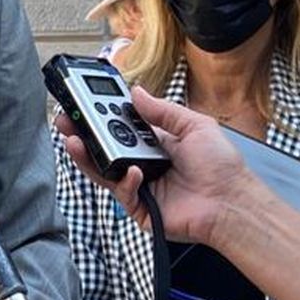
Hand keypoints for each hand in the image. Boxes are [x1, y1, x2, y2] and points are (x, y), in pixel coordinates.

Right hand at [54, 87, 256, 246]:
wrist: (232, 203)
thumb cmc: (222, 167)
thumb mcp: (195, 126)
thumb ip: (162, 110)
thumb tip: (136, 93)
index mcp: (155, 142)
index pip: (121, 126)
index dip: (102, 116)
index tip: (85, 103)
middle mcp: (143, 162)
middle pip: (105, 148)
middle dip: (84, 134)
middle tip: (67, 120)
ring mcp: (139, 185)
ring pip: (104, 170)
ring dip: (87, 155)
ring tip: (74, 141)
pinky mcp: (139, 207)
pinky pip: (121, 192)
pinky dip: (124, 180)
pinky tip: (133, 171)